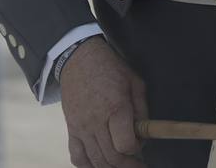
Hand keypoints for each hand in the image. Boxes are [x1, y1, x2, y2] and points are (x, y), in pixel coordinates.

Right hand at [60, 37, 147, 166]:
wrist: (79, 58)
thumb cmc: (110, 68)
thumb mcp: (134, 82)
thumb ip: (141, 110)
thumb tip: (144, 135)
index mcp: (115, 107)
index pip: (125, 144)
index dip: (136, 149)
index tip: (140, 144)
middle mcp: (96, 121)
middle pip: (111, 158)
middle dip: (127, 164)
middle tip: (136, 162)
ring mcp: (81, 127)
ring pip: (95, 161)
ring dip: (111, 167)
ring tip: (121, 163)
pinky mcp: (71, 130)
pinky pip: (77, 158)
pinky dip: (89, 166)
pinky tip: (99, 163)